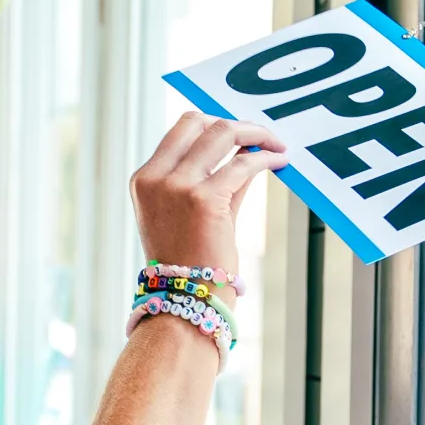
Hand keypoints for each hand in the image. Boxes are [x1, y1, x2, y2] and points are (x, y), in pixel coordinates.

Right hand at [129, 114, 287, 287]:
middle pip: (200, 122)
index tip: (240, 134)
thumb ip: (215, 178)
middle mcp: (156, 178)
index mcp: (144, 179)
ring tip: (275, 144)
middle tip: (263, 136)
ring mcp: (177, 187)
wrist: (184, 302)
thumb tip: (247, 149)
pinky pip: (242, 163)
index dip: (214, 124)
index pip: (181, 129)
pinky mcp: (203, 199)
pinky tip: (280, 161)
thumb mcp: (191, 213)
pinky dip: (265, 158)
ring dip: (255, 133)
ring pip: (222, 133)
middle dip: (236, 123)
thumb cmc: (189, 264)